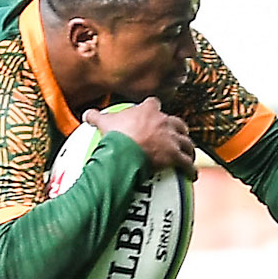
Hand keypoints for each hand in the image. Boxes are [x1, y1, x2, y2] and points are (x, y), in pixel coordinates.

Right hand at [82, 97, 197, 179]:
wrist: (126, 151)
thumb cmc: (117, 135)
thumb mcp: (103, 122)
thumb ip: (96, 116)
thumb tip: (85, 115)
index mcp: (148, 111)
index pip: (154, 103)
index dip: (154, 107)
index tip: (153, 111)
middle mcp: (164, 122)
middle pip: (177, 123)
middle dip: (179, 128)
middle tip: (176, 134)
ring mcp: (171, 139)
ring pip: (186, 143)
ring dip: (188, 149)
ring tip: (188, 155)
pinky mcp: (175, 155)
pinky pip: (186, 163)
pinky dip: (190, 169)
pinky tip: (191, 174)